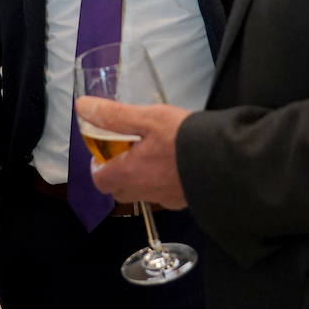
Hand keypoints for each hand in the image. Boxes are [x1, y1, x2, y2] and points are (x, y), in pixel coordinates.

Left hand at [75, 98, 190, 208]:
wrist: (226, 160)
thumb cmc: (183, 138)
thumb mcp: (147, 118)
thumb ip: (114, 115)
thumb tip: (83, 107)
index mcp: (129, 174)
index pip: (99, 180)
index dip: (97, 166)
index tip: (104, 150)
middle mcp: (145, 192)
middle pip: (119, 190)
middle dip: (117, 173)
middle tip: (128, 150)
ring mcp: (166, 199)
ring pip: (143, 192)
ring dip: (141, 177)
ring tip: (154, 153)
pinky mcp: (185, 200)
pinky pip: (165, 193)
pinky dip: (163, 181)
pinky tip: (176, 163)